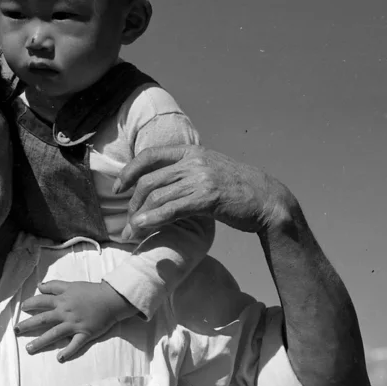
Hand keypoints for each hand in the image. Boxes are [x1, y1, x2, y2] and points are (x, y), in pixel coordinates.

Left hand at [15, 280, 136, 361]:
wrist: (112, 299)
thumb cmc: (92, 291)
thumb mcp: (72, 285)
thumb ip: (55, 285)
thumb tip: (39, 286)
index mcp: (62, 300)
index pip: (42, 301)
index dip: (30, 304)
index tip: (22, 308)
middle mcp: (65, 313)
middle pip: (43, 319)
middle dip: (28, 325)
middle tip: (16, 331)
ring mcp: (75, 324)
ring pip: (54, 334)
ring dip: (41, 342)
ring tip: (29, 349)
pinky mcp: (85, 333)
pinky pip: (75, 344)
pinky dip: (68, 351)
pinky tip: (59, 358)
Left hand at [114, 144, 294, 240]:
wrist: (268, 200)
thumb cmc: (238, 190)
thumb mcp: (211, 170)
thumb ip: (187, 171)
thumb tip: (162, 183)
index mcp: (192, 152)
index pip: (150, 155)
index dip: (129, 171)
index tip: (118, 187)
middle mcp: (194, 161)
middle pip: (149, 181)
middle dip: (132, 203)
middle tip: (128, 222)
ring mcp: (201, 178)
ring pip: (156, 197)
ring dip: (138, 217)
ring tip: (130, 233)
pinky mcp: (207, 197)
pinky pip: (171, 209)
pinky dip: (152, 220)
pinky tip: (142, 229)